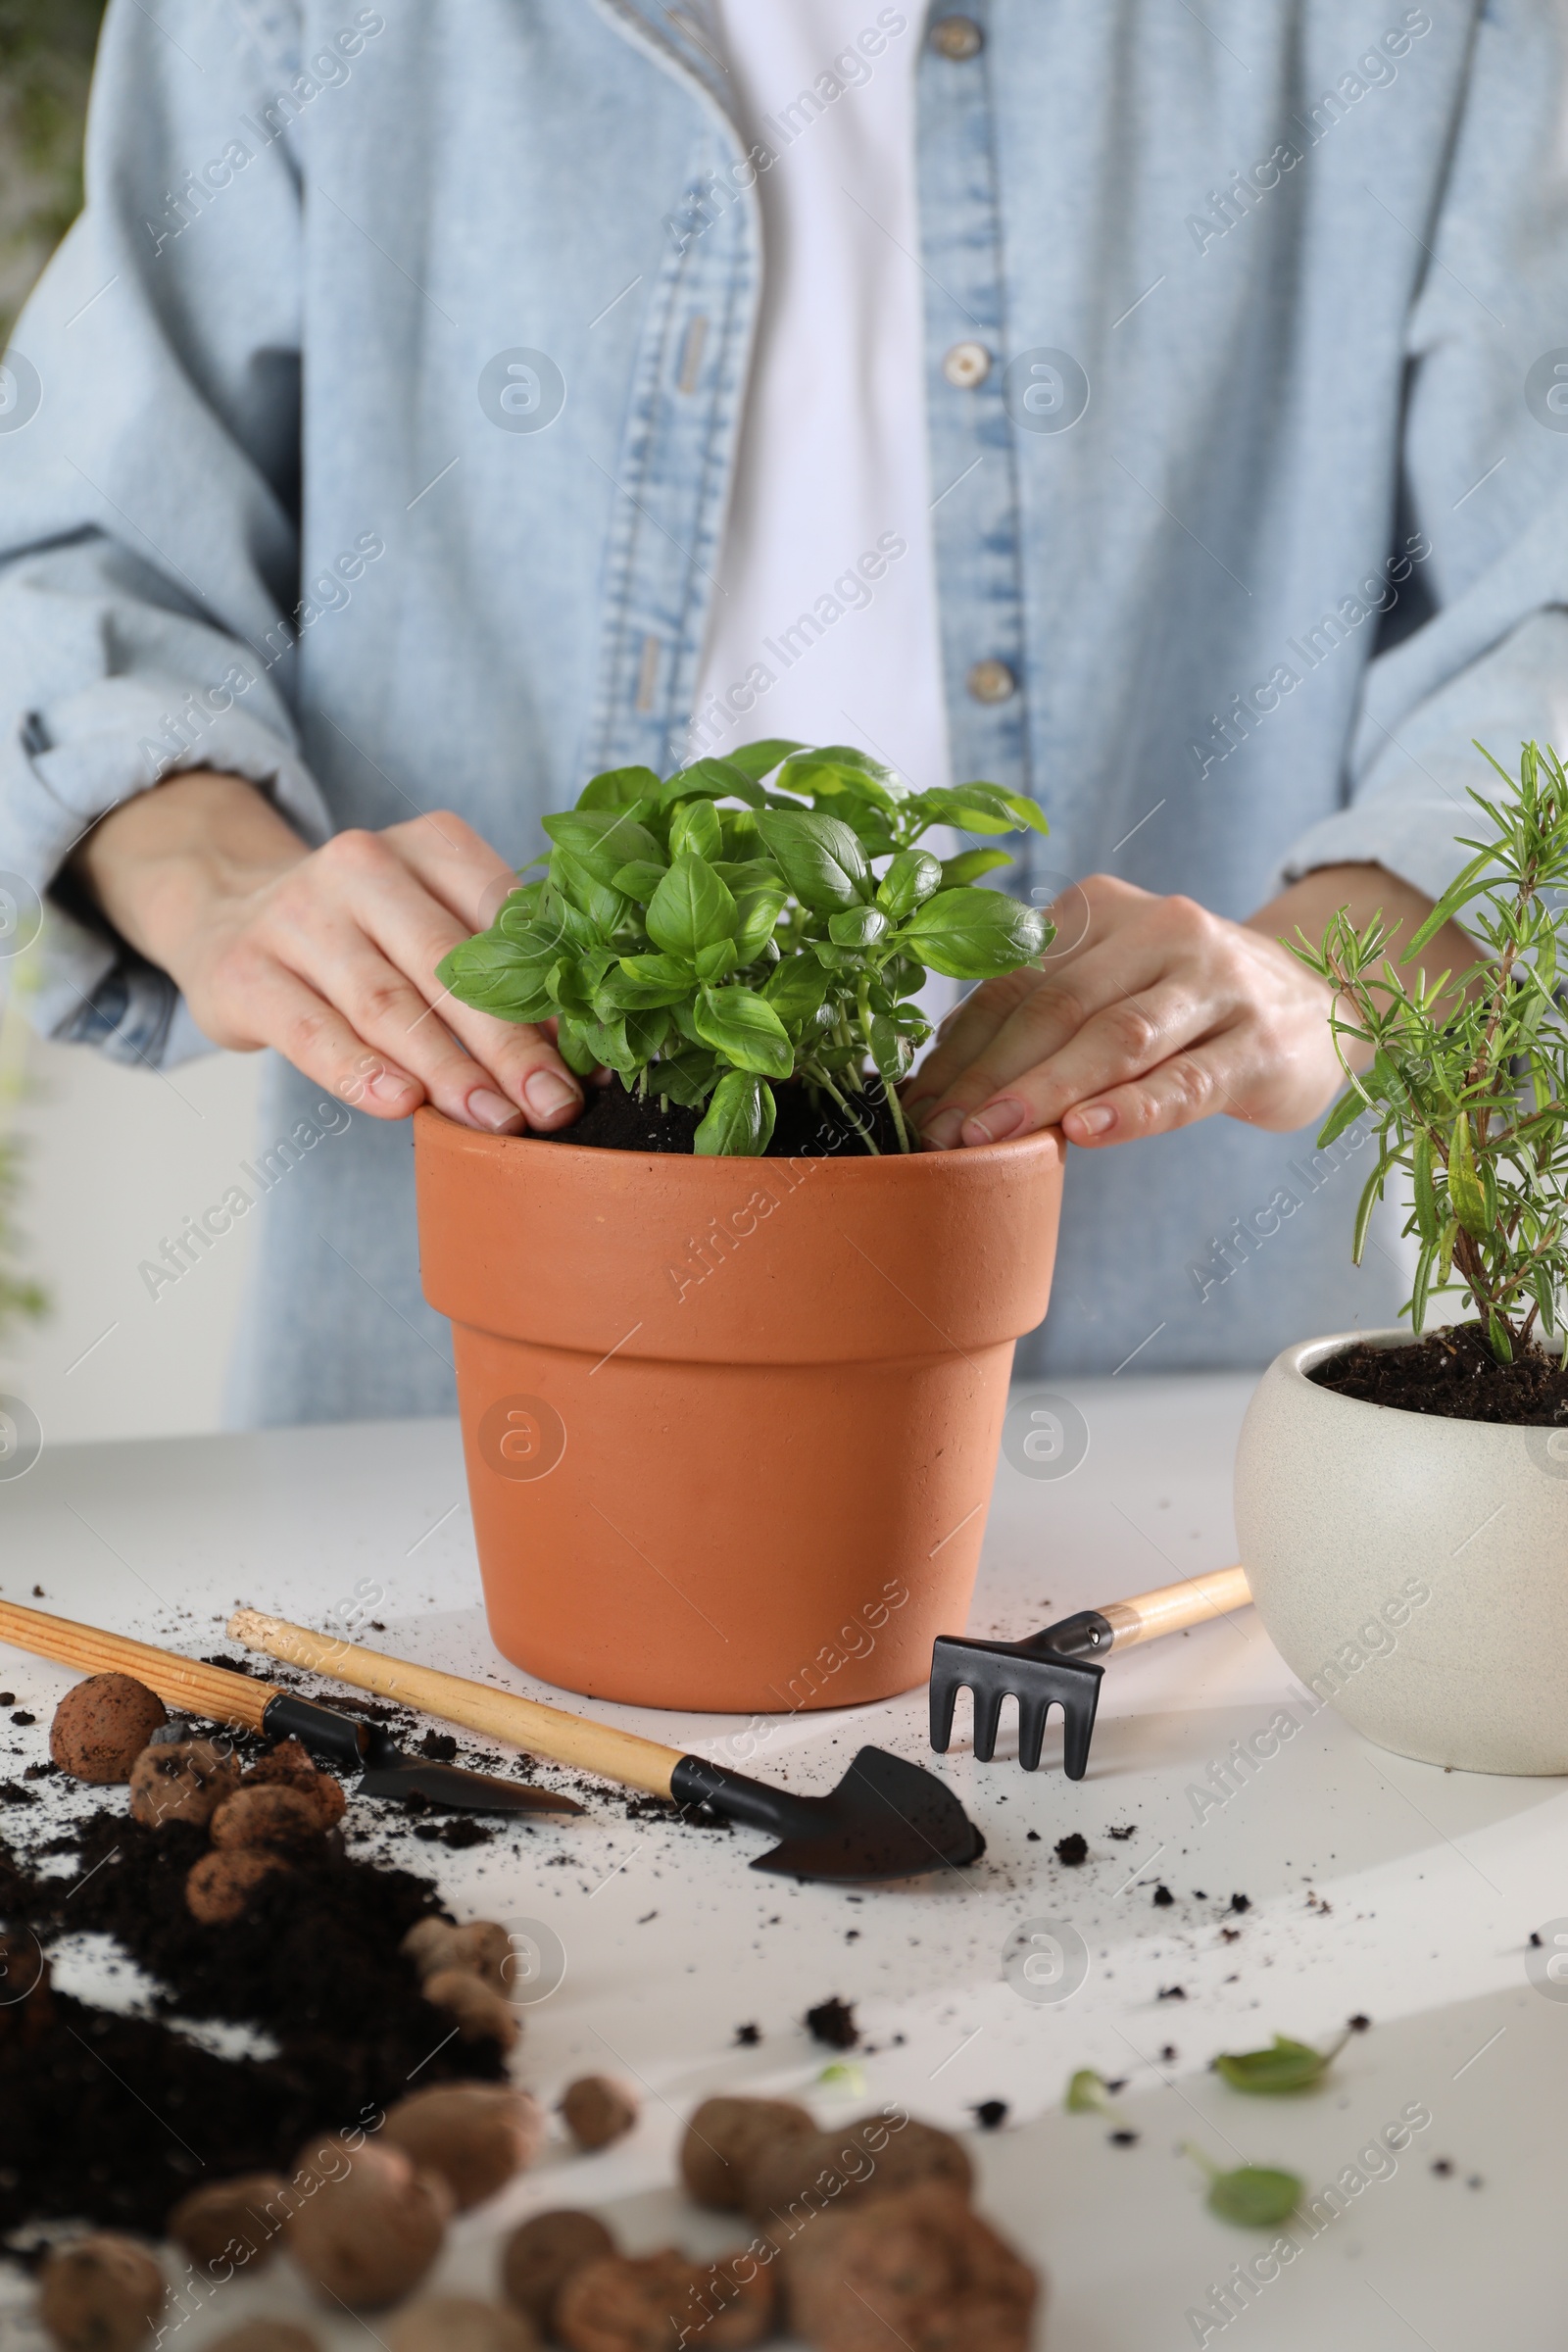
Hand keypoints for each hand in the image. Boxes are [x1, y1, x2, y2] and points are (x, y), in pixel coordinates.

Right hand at [70, 770, 583, 1133]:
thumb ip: (499, 970)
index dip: (553, 996)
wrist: (226, 914)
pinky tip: (402, 1106)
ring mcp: (299, 915)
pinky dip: (360, 1073)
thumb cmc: (365, 936)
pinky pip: (314, 1031)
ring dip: (449, 1070)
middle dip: (512, 1045)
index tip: (593, 1062)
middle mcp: (364, 865)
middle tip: (557, 1106)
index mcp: (432, 844)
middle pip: (452, 966)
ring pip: (388, 1003)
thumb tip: (584, 1054)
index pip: (506, 922)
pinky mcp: (247, 971)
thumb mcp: (433, 922)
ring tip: (497, 1120)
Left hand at [902, 865, 1478, 1152]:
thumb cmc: (1183, 1009)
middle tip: (937, 1134)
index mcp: (1102, 910)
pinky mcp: (1261, 1041)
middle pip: (1055, 1005)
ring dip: (1045, 1090)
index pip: (1011, 980)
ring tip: (989, 1137)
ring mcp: (1216, 982)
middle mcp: (1160, 929)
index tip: (912, 1108)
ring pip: (1115, 1037)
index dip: (957, 1048)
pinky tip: (1086, 1132)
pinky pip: (1187, 1079)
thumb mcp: (1111, 988)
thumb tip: (934, 1087)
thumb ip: (1037, 1020)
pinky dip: (1133, 1108)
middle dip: (988, 1075)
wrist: (1319, 1005)